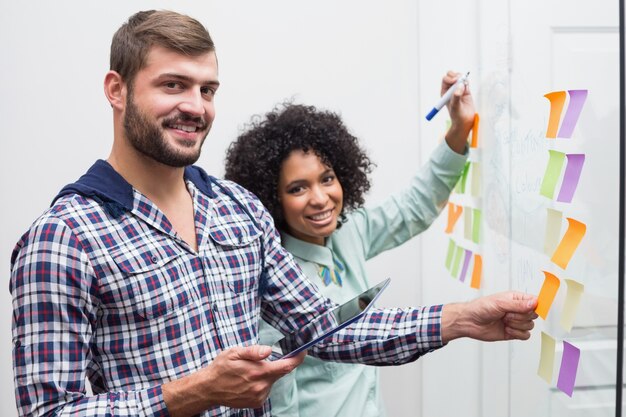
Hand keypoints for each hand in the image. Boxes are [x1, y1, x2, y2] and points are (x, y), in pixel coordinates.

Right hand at [163, 345, 305, 416]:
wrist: (209, 388)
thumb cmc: (221, 368)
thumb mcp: (234, 352)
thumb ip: (253, 351)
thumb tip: (268, 350)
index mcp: (258, 372)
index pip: (286, 366)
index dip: (297, 358)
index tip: (303, 351)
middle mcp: (261, 386)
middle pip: (280, 373)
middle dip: (277, 364)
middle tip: (262, 359)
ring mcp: (259, 396)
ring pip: (272, 381)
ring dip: (267, 374)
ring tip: (248, 371)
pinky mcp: (256, 402)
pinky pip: (266, 389)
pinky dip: (262, 383)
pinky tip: (248, 381)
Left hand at [441, 70, 475, 153]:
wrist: (465, 121)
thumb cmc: (457, 115)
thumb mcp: (455, 106)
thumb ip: (456, 96)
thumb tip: (460, 86)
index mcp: (445, 92)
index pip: (445, 80)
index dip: (450, 78)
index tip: (455, 81)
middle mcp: (451, 90)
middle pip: (451, 76)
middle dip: (456, 75)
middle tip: (460, 79)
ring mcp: (458, 89)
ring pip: (459, 77)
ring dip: (462, 78)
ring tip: (464, 84)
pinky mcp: (466, 91)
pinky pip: (466, 82)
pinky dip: (467, 82)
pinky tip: (467, 87)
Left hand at [441, 291, 537, 342]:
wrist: (470, 322)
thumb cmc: (481, 308)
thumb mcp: (500, 303)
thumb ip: (518, 304)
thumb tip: (534, 302)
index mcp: (516, 299)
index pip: (535, 301)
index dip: (535, 306)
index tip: (528, 309)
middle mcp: (517, 310)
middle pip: (533, 315)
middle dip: (520, 316)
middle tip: (506, 315)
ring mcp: (516, 322)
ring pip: (530, 326)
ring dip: (517, 325)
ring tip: (504, 321)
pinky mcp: (513, 333)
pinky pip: (526, 336)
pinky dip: (517, 334)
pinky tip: (506, 329)